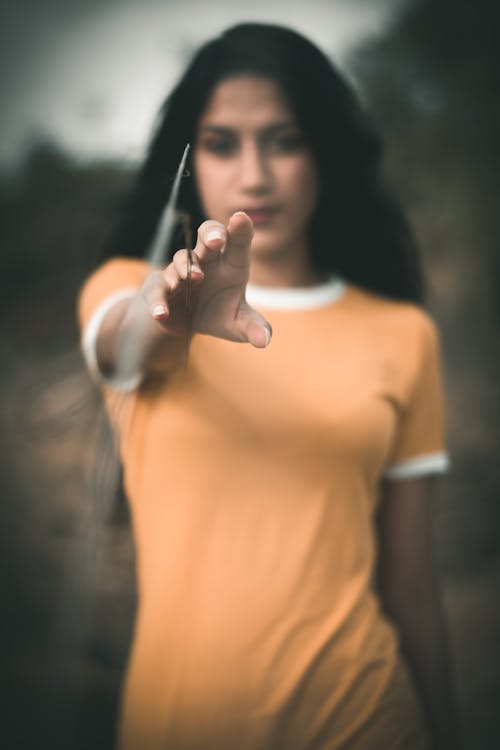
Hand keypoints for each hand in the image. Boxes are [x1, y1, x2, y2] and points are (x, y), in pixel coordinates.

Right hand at [141, 211, 271, 347]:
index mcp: (230, 265)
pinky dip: (158, 300)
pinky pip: (158, 288)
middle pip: (209, 236)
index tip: (241, 218)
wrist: (185, 324)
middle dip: (211, 234)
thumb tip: (264, 340)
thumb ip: (252, 328)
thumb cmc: (218, 315)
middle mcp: (207, 262)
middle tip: (216, 240)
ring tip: (194, 278)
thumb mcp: (237, 325)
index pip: (238, 243)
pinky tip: (161, 313)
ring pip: (182, 258)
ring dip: (187, 266)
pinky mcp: (161, 287)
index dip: (240, 229)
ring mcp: (182, 271)